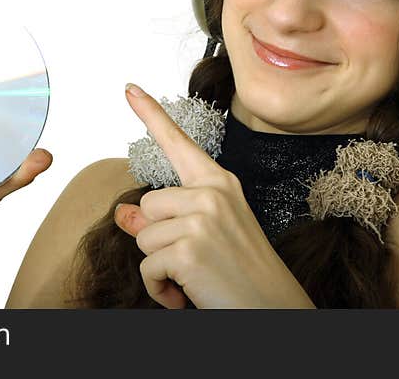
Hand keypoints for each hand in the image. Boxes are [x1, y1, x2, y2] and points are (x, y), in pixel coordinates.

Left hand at [114, 83, 314, 308]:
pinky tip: (186, 295)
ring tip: (193, 278)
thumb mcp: (205, 237)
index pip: (178, 143)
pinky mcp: (189, 249)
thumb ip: (163, 221)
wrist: (274, 309)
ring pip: (142, 237)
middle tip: (192, 260)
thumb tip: (123, 213)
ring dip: (158, 268)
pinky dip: (159, 290)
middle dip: (157, 240)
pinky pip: (147, 268)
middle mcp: (211, 193)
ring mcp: (201, 219)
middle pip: (146, 205)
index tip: (129, 88)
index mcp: (219, 183)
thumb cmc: (242, 272)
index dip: (150, 114)